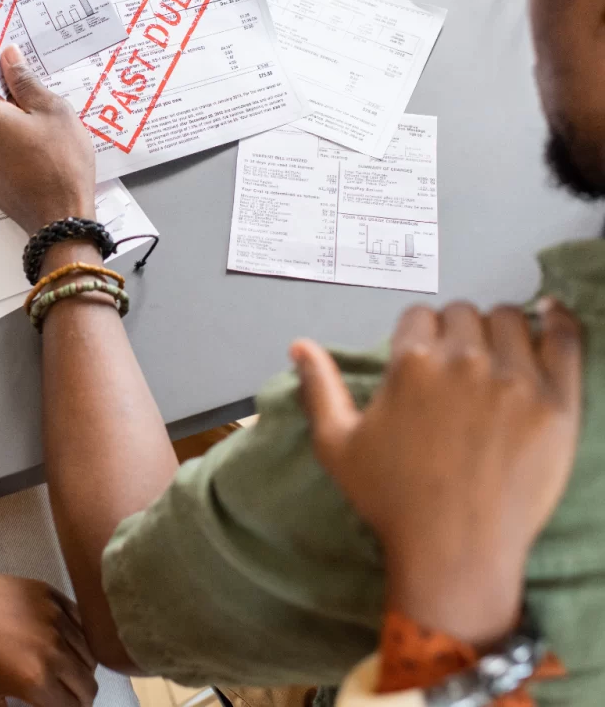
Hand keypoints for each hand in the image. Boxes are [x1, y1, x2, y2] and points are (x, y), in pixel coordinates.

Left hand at [0, 46, 96, 234]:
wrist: (61, 221)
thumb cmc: (61, 163)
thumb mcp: (53, 112)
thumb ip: (25, 82)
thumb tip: (8, 56)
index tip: (15, 64)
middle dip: (8, 99)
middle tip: (42, 107)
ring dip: (11, 126)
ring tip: (44, 138)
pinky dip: (10, 148)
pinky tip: (37, 158)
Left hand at [0, 567, 97, 706]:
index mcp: (36, 678)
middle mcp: (53, 647)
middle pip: (88, 683)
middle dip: (79, 698)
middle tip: (64, 699)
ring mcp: (54, 615)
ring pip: (88, 651)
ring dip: (80, 668)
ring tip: (63, 672)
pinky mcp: (49, 593)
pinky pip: (79, 620)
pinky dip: (78, 637)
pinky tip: (63, 644)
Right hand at [292, 298, 581, 646]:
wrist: (454, 552)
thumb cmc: (393, 500)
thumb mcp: (337, 444)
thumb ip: (318, 387)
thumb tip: (299, 345)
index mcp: (410, 362)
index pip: (418, 316)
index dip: (418, 337)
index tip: (423, 362)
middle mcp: (463, 359)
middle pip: (463, 313)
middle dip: (456, 333)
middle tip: (457, 369)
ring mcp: (515, 378)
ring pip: (509, 319)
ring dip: (498, 332)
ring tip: (497, 361)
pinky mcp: (557, 401)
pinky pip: (565, 338)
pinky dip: (558, 321)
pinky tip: (550, 317)